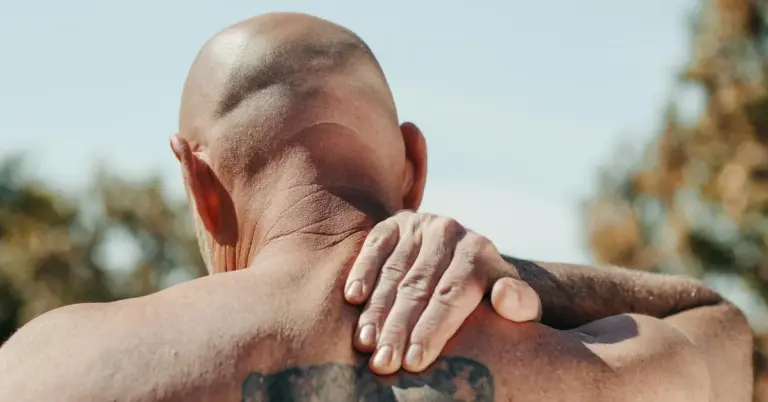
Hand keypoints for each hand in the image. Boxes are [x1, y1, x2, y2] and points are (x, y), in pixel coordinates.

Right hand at [344, 210, 540, 373]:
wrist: (470, 256)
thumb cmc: (490, 294)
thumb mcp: (518, 301)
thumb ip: (522, 304)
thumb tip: (506, 297)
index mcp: (480, 253)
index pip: (453, 295)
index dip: (432, 329)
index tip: (414, 362)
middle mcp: (450, 232)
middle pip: (419, 287)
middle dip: (398, 328)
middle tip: (383, 363)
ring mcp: (421, 224)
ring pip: (394, 271)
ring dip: (376, 309)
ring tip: (364, 343)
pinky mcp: (396, 222)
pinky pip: (375, 245)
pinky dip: (362, 270)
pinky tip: (352, 297)